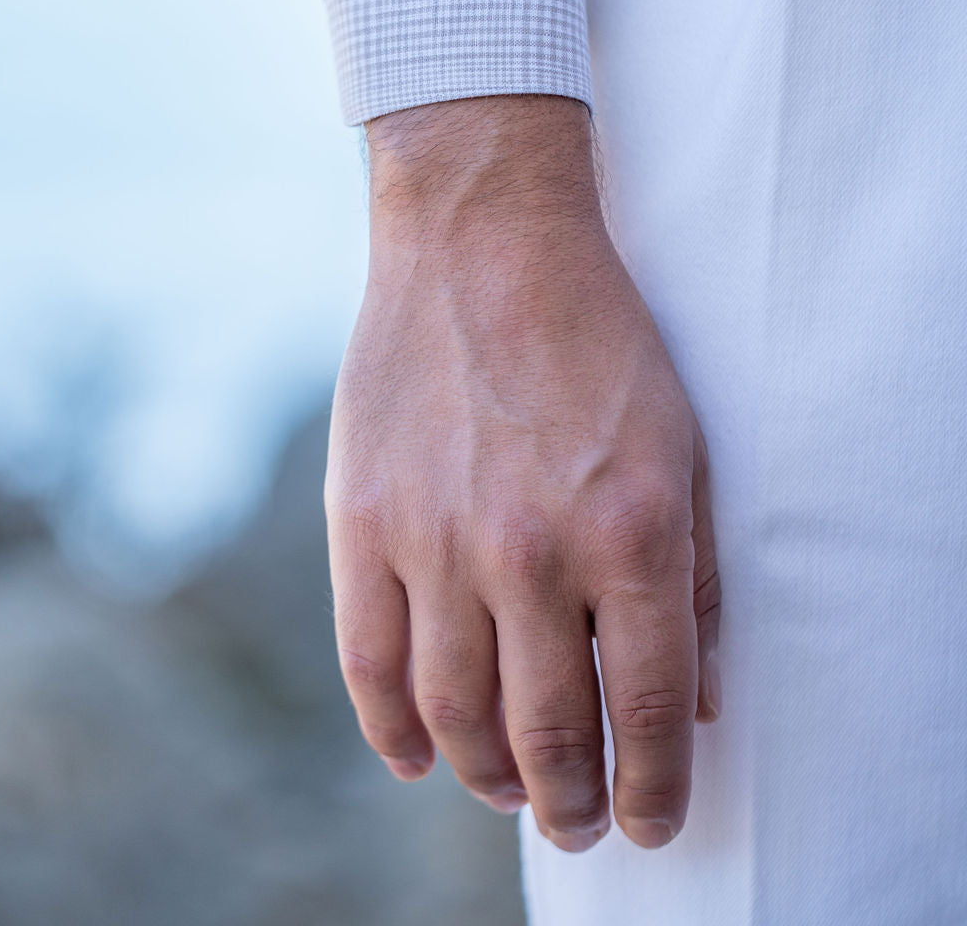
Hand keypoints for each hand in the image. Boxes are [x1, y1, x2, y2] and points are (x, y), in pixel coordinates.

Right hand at [325, 94, 721, 851]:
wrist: (484, 240)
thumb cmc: (599, 339)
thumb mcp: (684, 446)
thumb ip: (695, 580)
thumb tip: (694, 700)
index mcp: (633, 531)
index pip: (651, 712)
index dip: (657, 789)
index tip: (652, 819)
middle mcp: (535, 550)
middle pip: (551, 734)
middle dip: (573, 803)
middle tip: (581, 820)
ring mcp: (438, 538)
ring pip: (457, 716)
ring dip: (490, 778)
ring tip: (512, 790)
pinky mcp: (364, 519)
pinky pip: (370, 664)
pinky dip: (394, 733)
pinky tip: (421, 758)